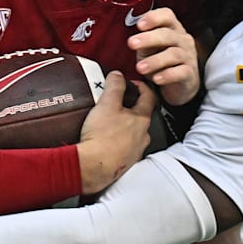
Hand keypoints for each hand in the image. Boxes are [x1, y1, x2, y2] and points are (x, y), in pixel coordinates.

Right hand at [77, 71, 156, 194]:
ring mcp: (135, 151)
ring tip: (107, 121)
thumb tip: (118, 75)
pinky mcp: (125, 162)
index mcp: (142, 119)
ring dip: (123, 125)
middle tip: (116, 101)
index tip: (132, 82)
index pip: (149, 96)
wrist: (93, 168)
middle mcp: (143, 136)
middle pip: (140, 115)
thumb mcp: (106, 104)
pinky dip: (117, 141)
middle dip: (129, 106)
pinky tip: (104, 140)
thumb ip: (114, 86)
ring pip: (133, 132)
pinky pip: (124, 147)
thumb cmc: (102, 139)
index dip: (141, 86)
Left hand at [128, 7, 200, 104]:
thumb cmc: (162, 61)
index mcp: (172, 28)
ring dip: (155, 60)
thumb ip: (142, 41)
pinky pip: (181, 72)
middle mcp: (182, 40)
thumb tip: (129, 38)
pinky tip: (156, 79)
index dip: (153, 18)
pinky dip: (168, 75)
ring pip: (174, 54)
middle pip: (168, 35)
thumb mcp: (150, 48)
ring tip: (140, 67)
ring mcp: (188, 56)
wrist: (179, 82)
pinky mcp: (190, 73)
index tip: (139, 25)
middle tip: (132, 43)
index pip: (167, 16)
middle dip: (148, 38)